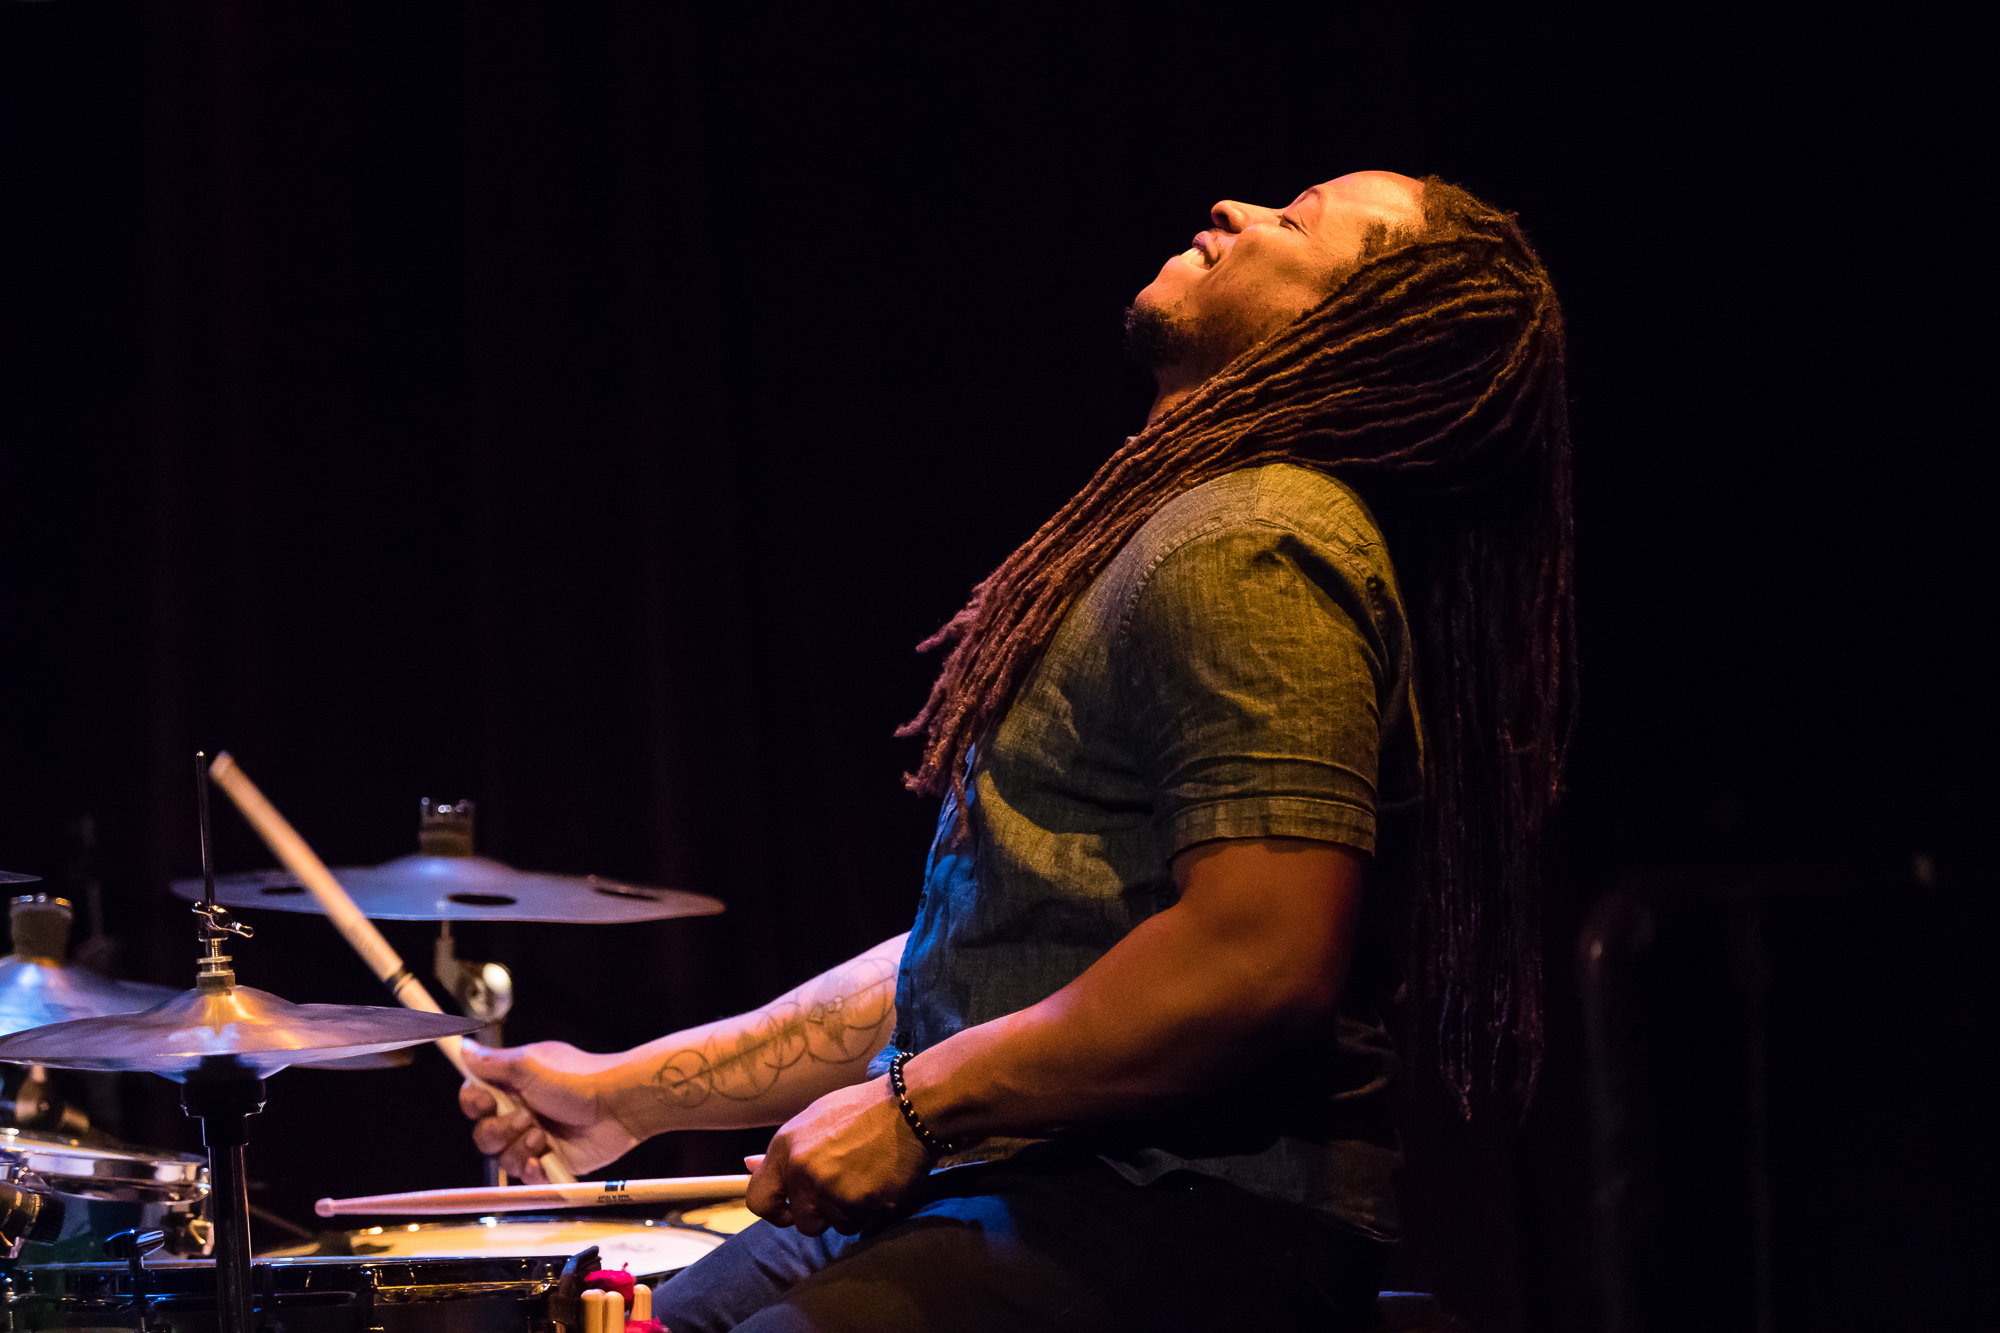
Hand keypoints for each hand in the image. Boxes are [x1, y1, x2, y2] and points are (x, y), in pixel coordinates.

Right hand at [458, 1040, 638, 1180]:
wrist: (617, 1104)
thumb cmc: (577, 1078)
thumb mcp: (529, 1064)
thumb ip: (492, 1063)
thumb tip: (463, 1047)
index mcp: (512, 1088)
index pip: (474, 1101)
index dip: (474, 1105)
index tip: (486, 1101)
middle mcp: (520, 1114)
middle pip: (484, 1134)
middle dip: (500, 1129)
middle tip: (527, 1116)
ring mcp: (535, 1140)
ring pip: (503, 1158)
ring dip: (520, 1147)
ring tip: (544, 1135)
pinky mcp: (552, 1162)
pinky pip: (527, 1178)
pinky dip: (532, 1170)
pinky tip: (543, 1158)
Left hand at [745, 1075, 931, 1235]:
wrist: (909, 1106)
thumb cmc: (860, 1110)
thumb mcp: (812, 1120)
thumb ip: (781, 1151)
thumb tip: (748, 1165)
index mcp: (786, 1149)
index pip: (758, 1201)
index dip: (774, 1212)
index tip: (791, 1210)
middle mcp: (804, 1173)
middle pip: (802, 1222)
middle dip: (821, 1213)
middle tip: (843, 1185)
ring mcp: (834, 1191)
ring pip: (835, 1225)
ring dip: (849, 1211)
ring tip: (864, 1177)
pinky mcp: (865, 1205)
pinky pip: (862, 1223)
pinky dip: (870, 1209)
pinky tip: (880, 1181)